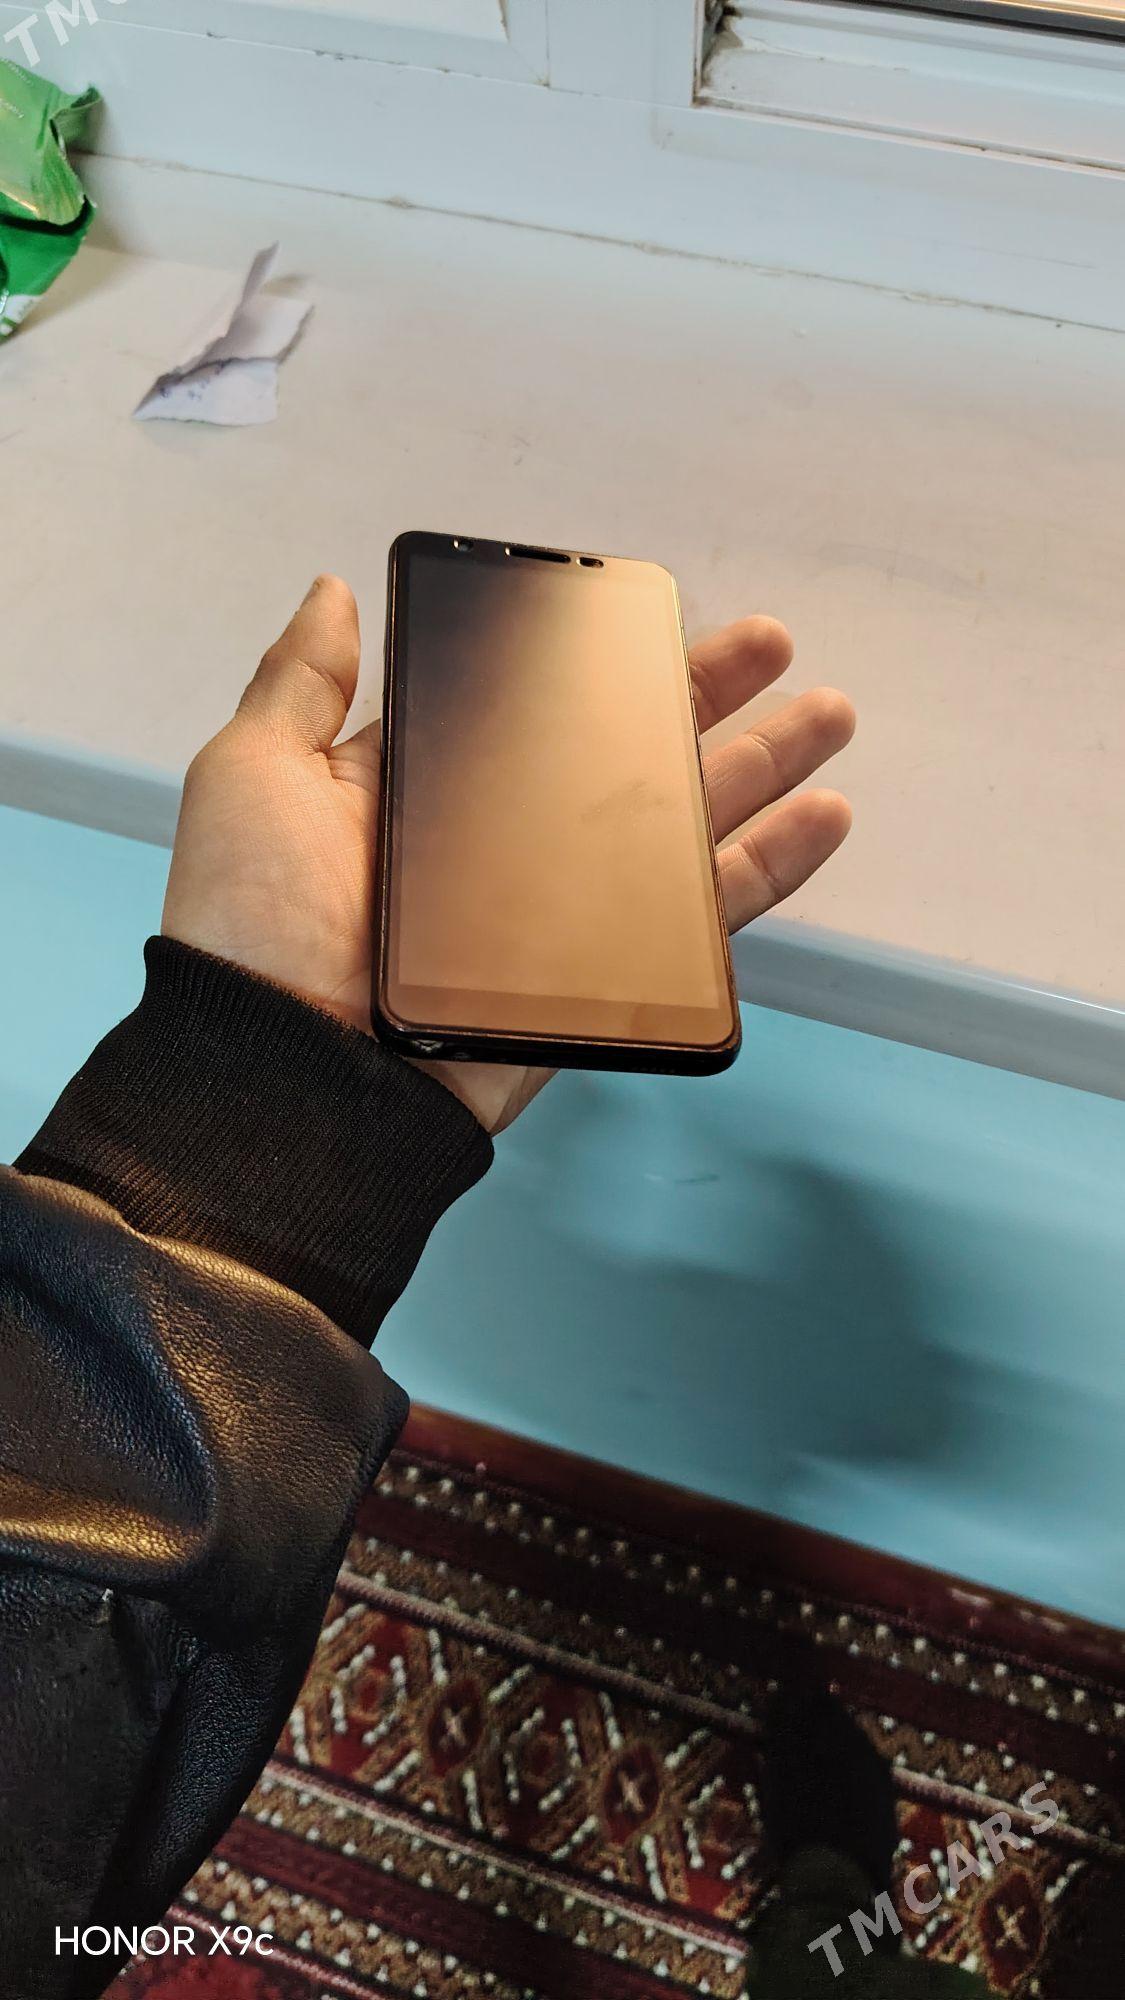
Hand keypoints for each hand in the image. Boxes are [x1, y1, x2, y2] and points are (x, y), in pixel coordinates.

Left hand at [164, 575, 854, 1133]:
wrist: (298, 1079)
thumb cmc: (260, 926)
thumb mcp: (253, 777)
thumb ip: (300, 686)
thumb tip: (334, 592)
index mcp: (430, 791)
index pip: (536, 712)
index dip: (601, 661)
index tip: (656, 611)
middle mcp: (506, 845)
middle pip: (629, 757)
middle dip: (708, 695)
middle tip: (775, 645)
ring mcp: (563, 912)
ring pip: (683, 826)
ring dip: (763, 769)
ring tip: (828, 717)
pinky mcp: (604, 976)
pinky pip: (701, 917)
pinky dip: (769, 869)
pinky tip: (822, 819)